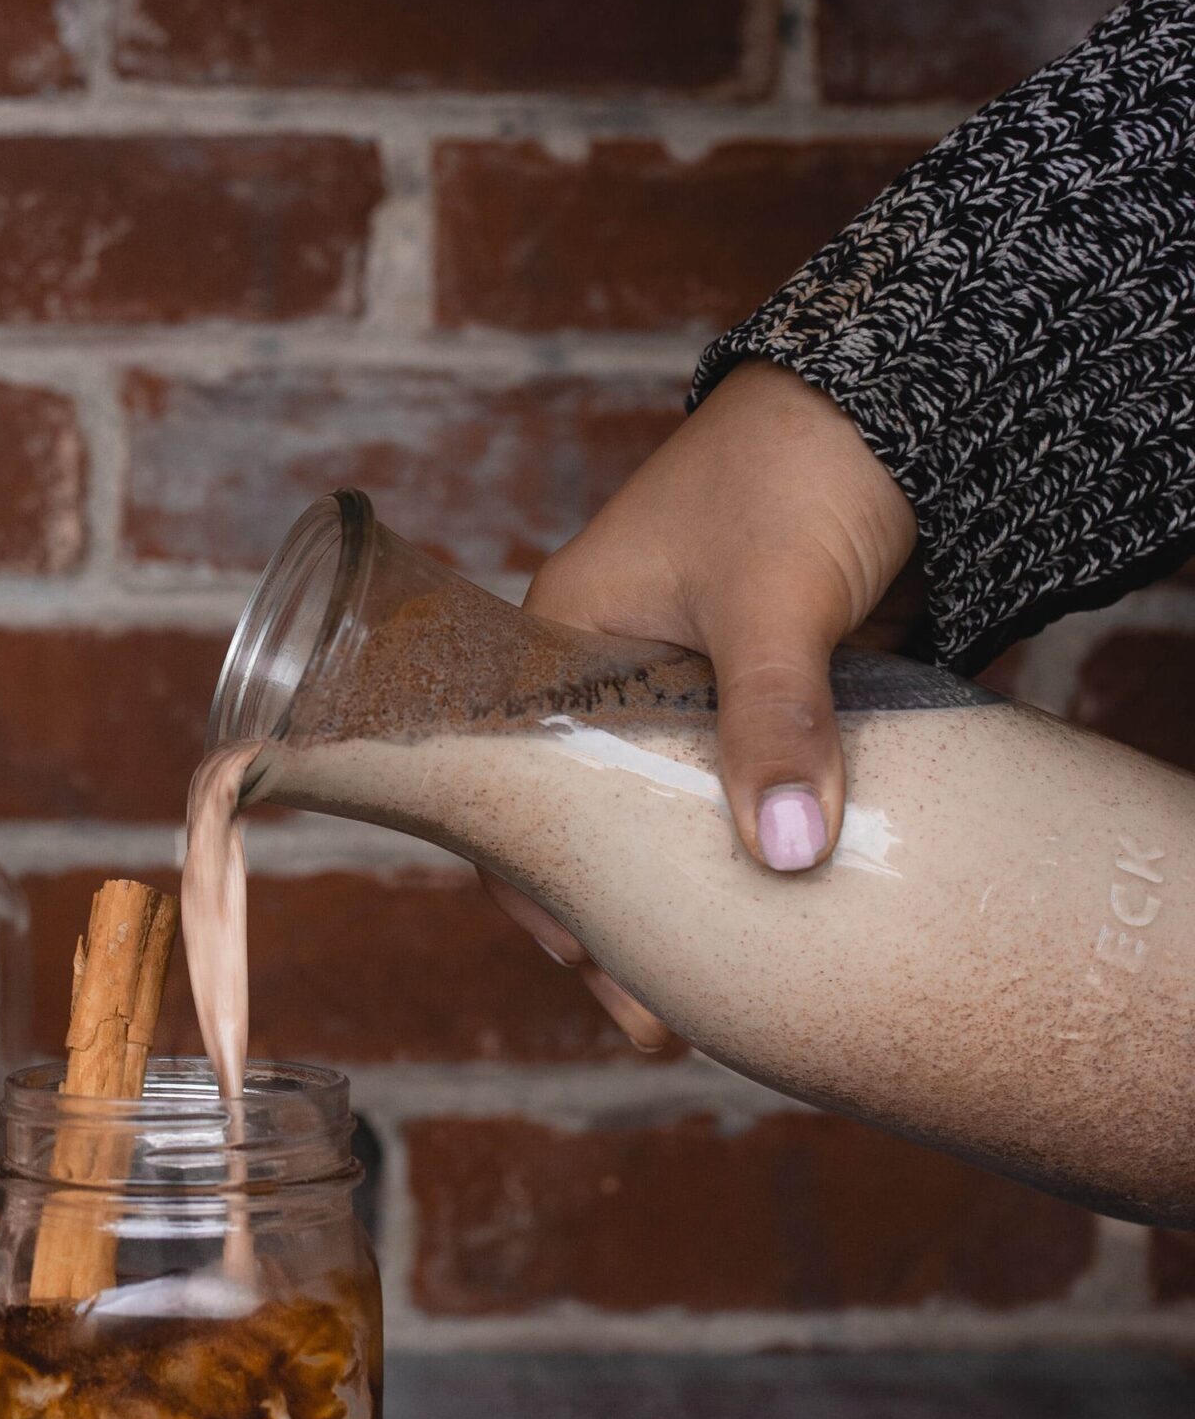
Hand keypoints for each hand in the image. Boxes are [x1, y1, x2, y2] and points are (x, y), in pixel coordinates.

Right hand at [494, 360, 919, 1049]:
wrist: (904, 396)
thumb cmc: (799, 467)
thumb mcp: (775, 599)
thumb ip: (776, 718)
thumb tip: (785, 855)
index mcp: (558, 640)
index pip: (513, 794)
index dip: (540, 893)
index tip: (595, 971)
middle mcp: (603, 671)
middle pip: (582, 824)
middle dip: (612, 925)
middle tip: (658, 1022)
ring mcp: (683, 686)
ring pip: (661, 818)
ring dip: (681, 899)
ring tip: (714, 993)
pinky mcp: (762, 694)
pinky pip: (735, 791)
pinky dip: (747, 853)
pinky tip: (775, 918)